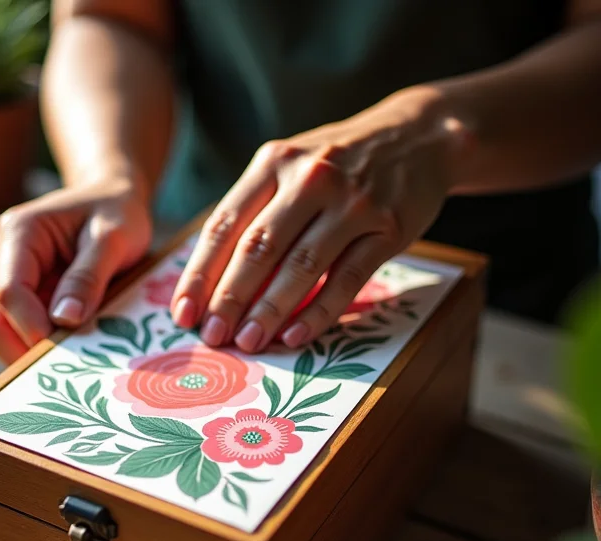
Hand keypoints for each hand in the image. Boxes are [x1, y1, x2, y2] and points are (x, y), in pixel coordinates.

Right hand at [0, 178, 151, 362]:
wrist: (113, 198)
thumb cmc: (116, 212)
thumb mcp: (113, 238)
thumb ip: (88, 277)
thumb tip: (64, 320)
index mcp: (19, 233)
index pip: (8, 292)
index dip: (32, 328)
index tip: (66, 351)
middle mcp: (1, 256)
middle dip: (25, 350)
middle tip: (68, 370)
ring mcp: (6, 277)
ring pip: (0, 332)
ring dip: (30, 353)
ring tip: (72, 363)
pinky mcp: (21, 296)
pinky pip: (18, 332)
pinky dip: (39, 347)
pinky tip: (70, 354)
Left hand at [170, 87, 467, 352]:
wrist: (419, 136)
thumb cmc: (339, 163)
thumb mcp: (290, 167)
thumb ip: (254, 211)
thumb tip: (212, 280)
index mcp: (273, 162)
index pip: (225, 224)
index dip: (200, 273)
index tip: (183, 313)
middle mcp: (309, 177)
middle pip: (258, 247)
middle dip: (229, 298)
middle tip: (212, 335)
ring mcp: (352, 202)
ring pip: (301, 266)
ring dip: (270, 310)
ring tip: (248, 342)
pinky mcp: (387, 227)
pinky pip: (347, 278)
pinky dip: (319, 311)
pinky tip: (296, 336)